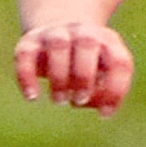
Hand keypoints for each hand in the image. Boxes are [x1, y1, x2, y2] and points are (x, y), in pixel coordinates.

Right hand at [16, 21, 133, 113]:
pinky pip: (25, 54)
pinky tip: (32, 97)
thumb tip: (100, 107)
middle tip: (78, 101)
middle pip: (87, 43)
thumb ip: (103, 92)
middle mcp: (83, 31)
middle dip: (84, 77)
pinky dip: (27, 76)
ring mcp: (56, 32)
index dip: (115, 90)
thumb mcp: (102, 78)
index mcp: (108, 41)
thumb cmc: (87, 67)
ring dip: (60, 77)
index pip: (119, 61)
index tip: (104, 115)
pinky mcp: (30, 40)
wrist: (58, 37)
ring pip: (58, 45)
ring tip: (60, 100)